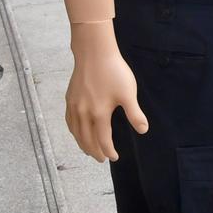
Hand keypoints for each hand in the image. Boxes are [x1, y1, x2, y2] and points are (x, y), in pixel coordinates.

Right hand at [63, 24, 145, 163]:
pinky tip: (77, 132)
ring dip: (82, 144)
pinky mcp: (69, 99)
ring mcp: (74, 106)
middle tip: (102, 159)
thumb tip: (143, 130)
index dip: (108, 151)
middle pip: (86, 139)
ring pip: (76, 132)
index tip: (114, 157)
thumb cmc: (114, 72)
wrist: (94, 54)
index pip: (102, 140)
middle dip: (94, 151)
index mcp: (98, 114)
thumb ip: (135, 114)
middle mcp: (83, 113)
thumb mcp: (128, 94)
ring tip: (89, 150)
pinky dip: (73, 131)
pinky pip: (69, 121)